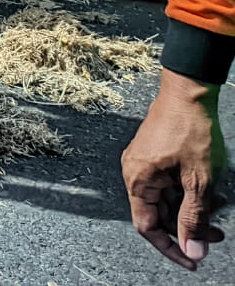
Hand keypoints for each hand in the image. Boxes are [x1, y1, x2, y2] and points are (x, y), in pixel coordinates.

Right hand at [122, 69, 227, 269]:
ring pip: (165, 199)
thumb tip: (192, 252)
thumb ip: (194, 218)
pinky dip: (187, 193)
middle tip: (218, 235)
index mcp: (138, 180)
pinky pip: (167, 184)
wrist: (188, 92)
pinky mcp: (153, 154)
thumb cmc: (191, 131)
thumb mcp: (199, 181)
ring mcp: (143, 162)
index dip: (171, 248)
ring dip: (191, 210)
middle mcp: (134, 172)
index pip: (148, 227)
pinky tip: (208, 191)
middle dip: (188, 227)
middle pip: (158, 214)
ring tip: (218, 210)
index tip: (194, 261)